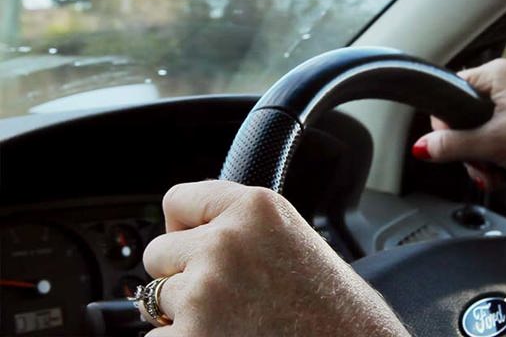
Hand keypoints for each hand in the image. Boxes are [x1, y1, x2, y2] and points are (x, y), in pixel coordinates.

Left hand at [141, 180, 408, 335]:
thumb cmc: (335, 308)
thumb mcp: (293, 239)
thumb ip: (241, 225)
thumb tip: (186, 229)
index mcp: (255, 207)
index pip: (178, 201)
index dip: (186, 228)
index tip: (197, 246)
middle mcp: (226, 242)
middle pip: (159, 252)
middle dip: (182, 275)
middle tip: (229, 296)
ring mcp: (204, 292)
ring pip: (154, 299)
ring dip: (183, 315)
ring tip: (237, 322)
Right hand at [413, 59, 505, 193]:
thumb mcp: (493, 145)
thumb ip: (453, 145)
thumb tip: (421, 148)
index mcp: (497, 73)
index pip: (450, 92)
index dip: (447, 123)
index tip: (455, 144)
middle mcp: (503, 84)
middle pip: (460, 118)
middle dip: (466, 148)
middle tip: (481, 163)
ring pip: (472, 133)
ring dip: (478, 158)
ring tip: (494, 171)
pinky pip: (487, 141)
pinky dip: (489, 159)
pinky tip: (500, 172)